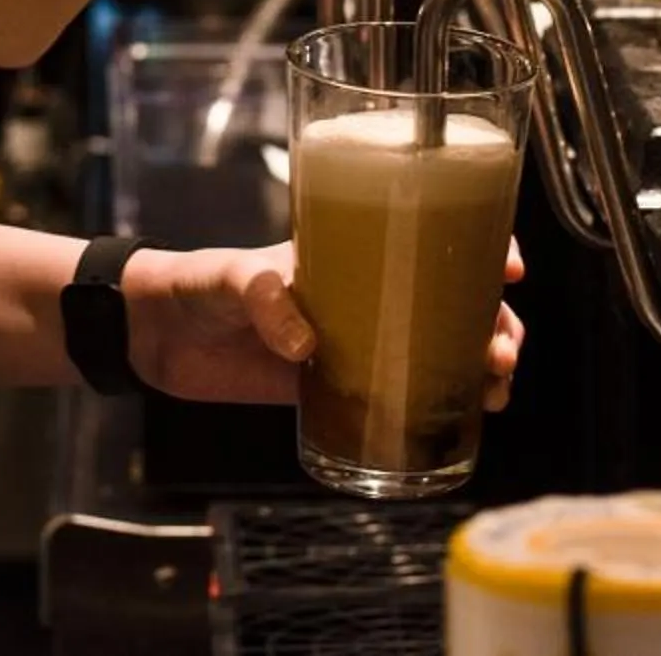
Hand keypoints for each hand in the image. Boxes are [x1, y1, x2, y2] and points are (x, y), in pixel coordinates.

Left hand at [123, 239, 527, 409]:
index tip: (508, 268)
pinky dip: (436, 408)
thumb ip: (265, 298)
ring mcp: (354, 340)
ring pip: (437, 348)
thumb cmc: (195, 283)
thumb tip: (305, 345)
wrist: (153, 334)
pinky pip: (398, 397)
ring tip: (495, 390)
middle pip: (451, 299)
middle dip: (493, 321)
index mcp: (348, 250)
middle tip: (500, 351)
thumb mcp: (230, 277)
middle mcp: (364, 292)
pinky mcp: (333, 387)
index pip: (427, 235)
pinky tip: (464, 424)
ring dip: (478, 364)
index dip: (478, 245)